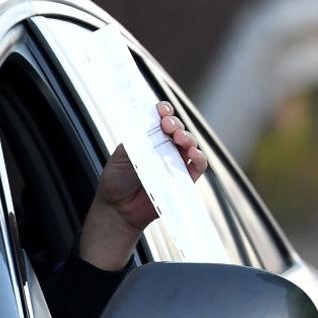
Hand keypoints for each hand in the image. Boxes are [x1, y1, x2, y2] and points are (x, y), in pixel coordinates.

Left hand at [78, 102, 206, 269]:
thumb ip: (135, 140)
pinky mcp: (185, 178)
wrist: (118, 208)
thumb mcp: (121, 155)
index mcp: (149, 137)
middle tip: (168, 126)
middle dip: (175, 123)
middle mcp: (165, 147)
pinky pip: (199, 165)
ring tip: (179, 139)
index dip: (164, 111)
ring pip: (190, 143)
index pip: (161, 118)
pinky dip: (200, 157)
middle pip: (178, 128)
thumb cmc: (117, 181)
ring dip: (188, 137)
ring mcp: (176, 162)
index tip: (161, 110)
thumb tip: (150, 127)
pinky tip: (193, 154)